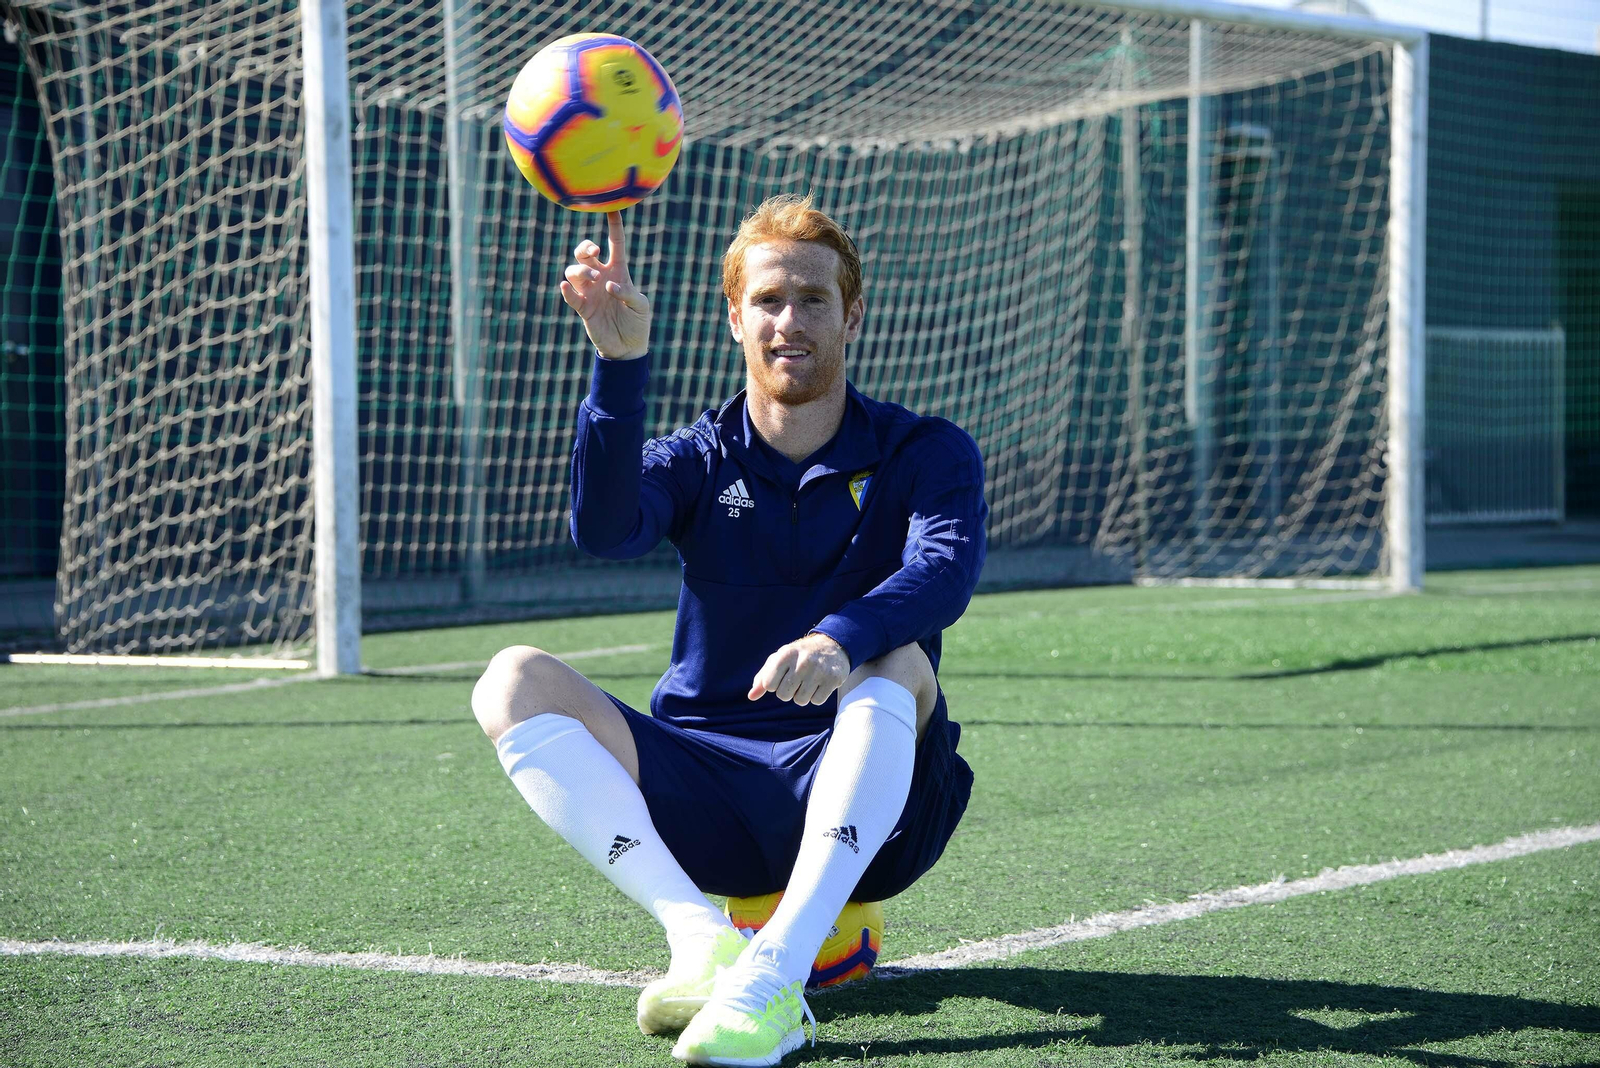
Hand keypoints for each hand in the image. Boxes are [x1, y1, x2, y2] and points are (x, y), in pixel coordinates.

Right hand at [559, 211, 650, 358]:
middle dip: (584, 247)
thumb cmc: (637, 322)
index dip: (614, 226)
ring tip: (593, 278)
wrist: (628, 347)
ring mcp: (589, 292)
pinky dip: (566, 290)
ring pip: (573, 270)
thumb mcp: (640, 306)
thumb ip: (628, 293)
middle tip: (593, 253)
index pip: (615, 243)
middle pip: (584, 253)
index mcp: (619, 271)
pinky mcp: (582, 308)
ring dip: (580, 269)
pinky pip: (570, 294)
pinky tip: (565, 286)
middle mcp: (601, 277)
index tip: (612, 209)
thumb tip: (609, 285)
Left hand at [749, 632, 849, 705]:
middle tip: (796, 679)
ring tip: (808, 681)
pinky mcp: (833, 679)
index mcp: (785, 655)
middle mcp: (802, 662)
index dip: (774, 684)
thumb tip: (751, 697)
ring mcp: (818, 671)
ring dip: (802, 695)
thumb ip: (762, 678)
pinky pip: (817, 701)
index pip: (769, 685)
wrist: (831, 646)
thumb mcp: (779, 660)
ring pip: (800, 701)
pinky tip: (819, 684)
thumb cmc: (799, 656)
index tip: (782, 676)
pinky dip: (816, 696)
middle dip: (788, 691)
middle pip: (784, 695)